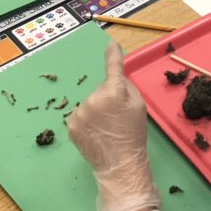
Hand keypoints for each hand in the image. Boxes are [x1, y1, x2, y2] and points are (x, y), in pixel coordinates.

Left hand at [68, 41, 160, 210]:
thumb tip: (116, 77)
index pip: (113, 67)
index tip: (110, 44)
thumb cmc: (134, 134)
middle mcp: (94, 98)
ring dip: (96, 109)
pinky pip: (81, 114)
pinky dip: (87, 120)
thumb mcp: (139, 106)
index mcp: (114, 92)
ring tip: (106, 128)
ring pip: (90, 102)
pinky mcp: (71, 124)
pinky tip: (96, 132)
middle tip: (116, 116)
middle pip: (101, 89)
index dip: (113, 55)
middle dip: (107, 97)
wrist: (120, 165)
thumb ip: (126, 87)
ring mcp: (80, 112)